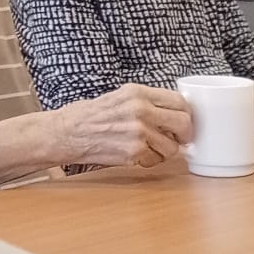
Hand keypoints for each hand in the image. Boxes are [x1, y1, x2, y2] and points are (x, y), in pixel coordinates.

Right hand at [56, 84, 192, 170]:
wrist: (66, 133)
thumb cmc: (91, 116)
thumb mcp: (119, 97)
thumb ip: (147, 102)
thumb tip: (176, 112)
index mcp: (137, 93)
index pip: (180, 101)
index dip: (186, 114)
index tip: (184, 121)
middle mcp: (140, 110)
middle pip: (184, 123)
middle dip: (184, 135)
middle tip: (177, 139)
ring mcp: (138, 132)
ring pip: (173, 147)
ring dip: (165, 151)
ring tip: (147, 147)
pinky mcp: (134, 152)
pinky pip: (156, 160)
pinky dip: (149, 161)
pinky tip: (134, 154)